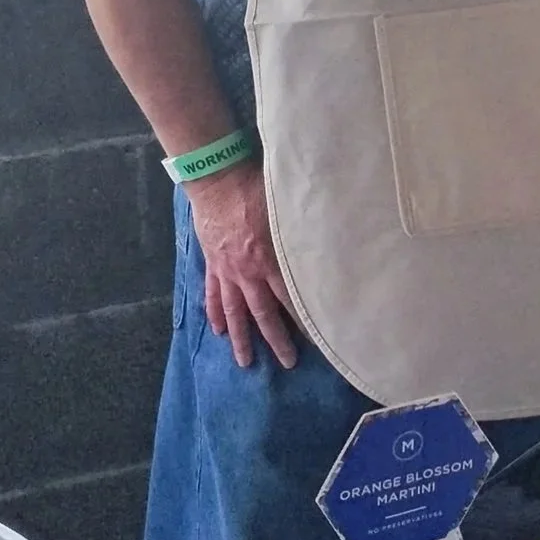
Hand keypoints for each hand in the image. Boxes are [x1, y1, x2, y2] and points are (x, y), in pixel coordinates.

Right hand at [185, 160, 299, 369]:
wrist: (215, 177)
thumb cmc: (254, 186)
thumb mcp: (283, 207)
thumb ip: (300, 229)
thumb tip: (327, 237)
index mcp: (268, 260)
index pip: (290, 297)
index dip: (303, 319)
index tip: (317, 339)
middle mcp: (247, 272)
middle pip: (263, 313)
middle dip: (275, 340)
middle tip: (287, 363)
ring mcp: (227, 270)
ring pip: (234, 312)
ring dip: (241, 338)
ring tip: (245, 362)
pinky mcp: (212, 263)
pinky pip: (212, 293)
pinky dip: (215, 313)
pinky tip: (218, 330)